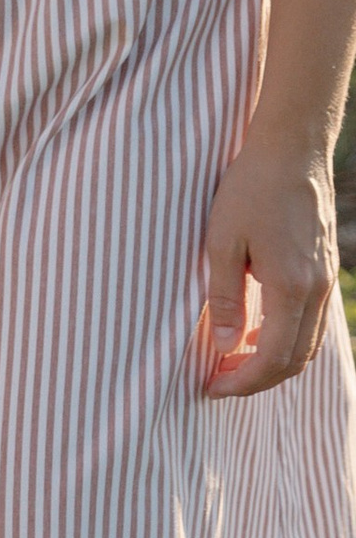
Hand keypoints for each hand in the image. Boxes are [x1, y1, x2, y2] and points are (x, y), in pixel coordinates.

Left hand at [203, 135, 341, 394]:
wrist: (291, 150)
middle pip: (295, 359)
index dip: (242, 382)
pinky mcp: (326, 268)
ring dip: (274, 361)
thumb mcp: (221, 242)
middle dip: (257, 380)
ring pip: (308, 343)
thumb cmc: (249, 190)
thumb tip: (227, 347)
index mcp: (291, 287)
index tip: (212, 387)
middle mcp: (316, 289)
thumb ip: (225, 298)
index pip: (273, 357)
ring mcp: (326, 279)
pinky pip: (313, 321)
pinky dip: (288, 339)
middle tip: (219, 381)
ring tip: (234, 362)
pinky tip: (257, 332)